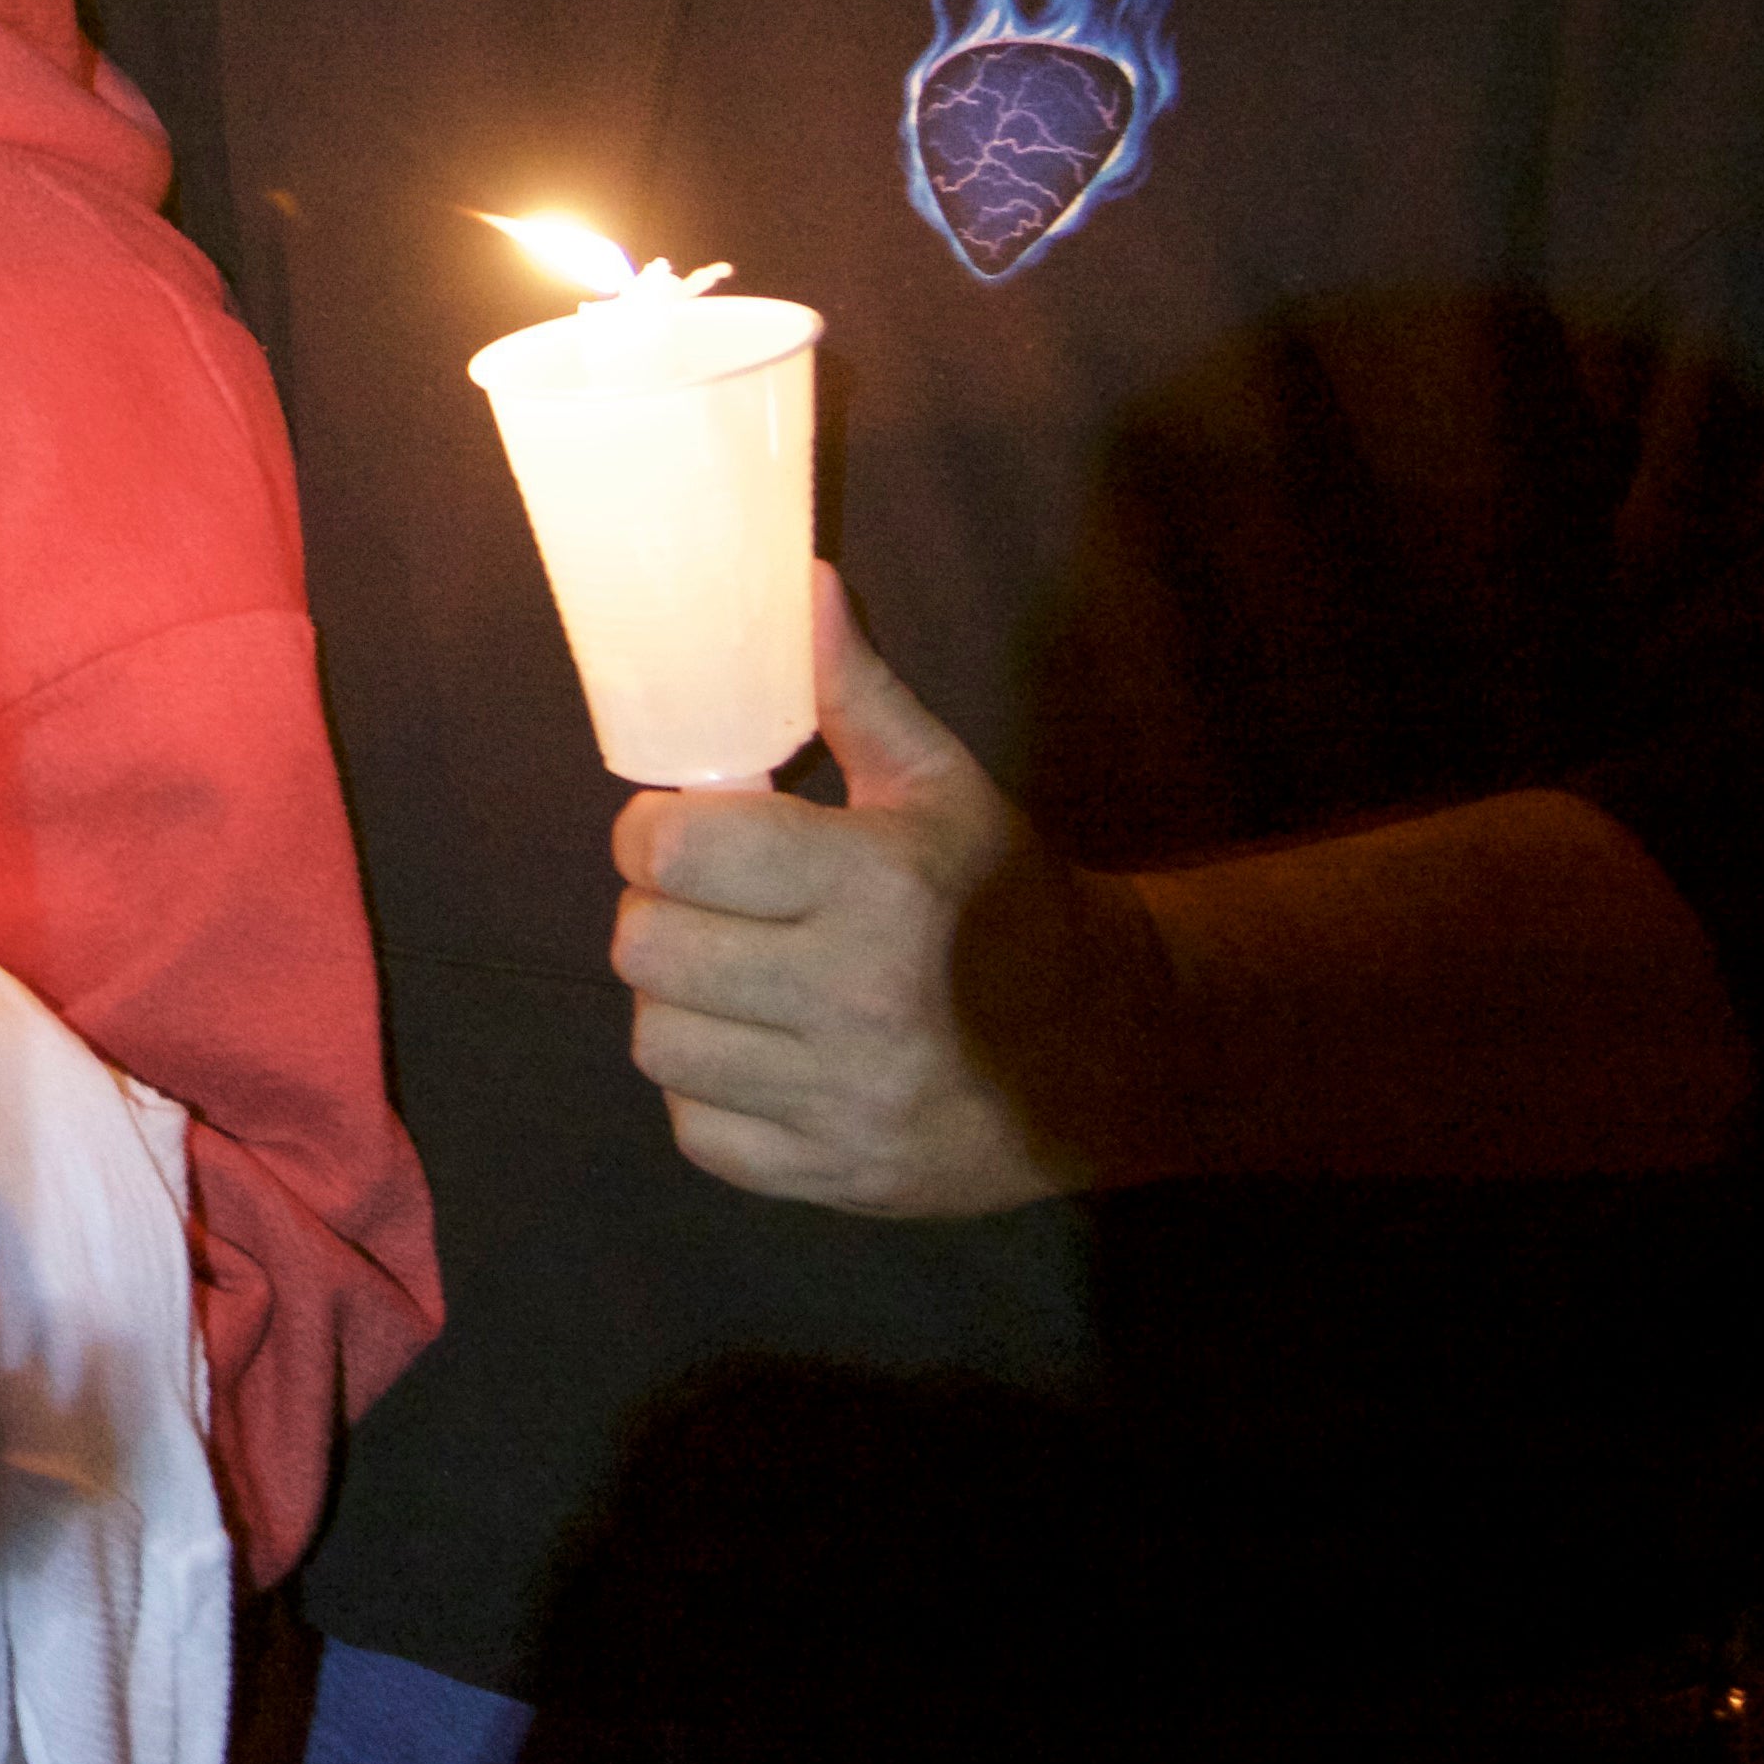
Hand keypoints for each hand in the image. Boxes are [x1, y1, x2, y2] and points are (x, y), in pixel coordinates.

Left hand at [610, 567, 1171, 1214]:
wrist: (1117, 1053)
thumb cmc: (1006, 900)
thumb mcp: (943, 784)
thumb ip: (856, 693)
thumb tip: (799, 585)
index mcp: (875, 884)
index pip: (676, 848)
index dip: (656, 831)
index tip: (684, 831)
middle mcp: (855, 997)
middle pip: (646, 949)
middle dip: (660, 913)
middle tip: (706, 905)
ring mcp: (845, 1100)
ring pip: (659, 1043)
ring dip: (680, 1005)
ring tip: (732, 978)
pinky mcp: (838, 1179)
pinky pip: (700, 1133)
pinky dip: (711, 1096)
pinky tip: (762, 1055)